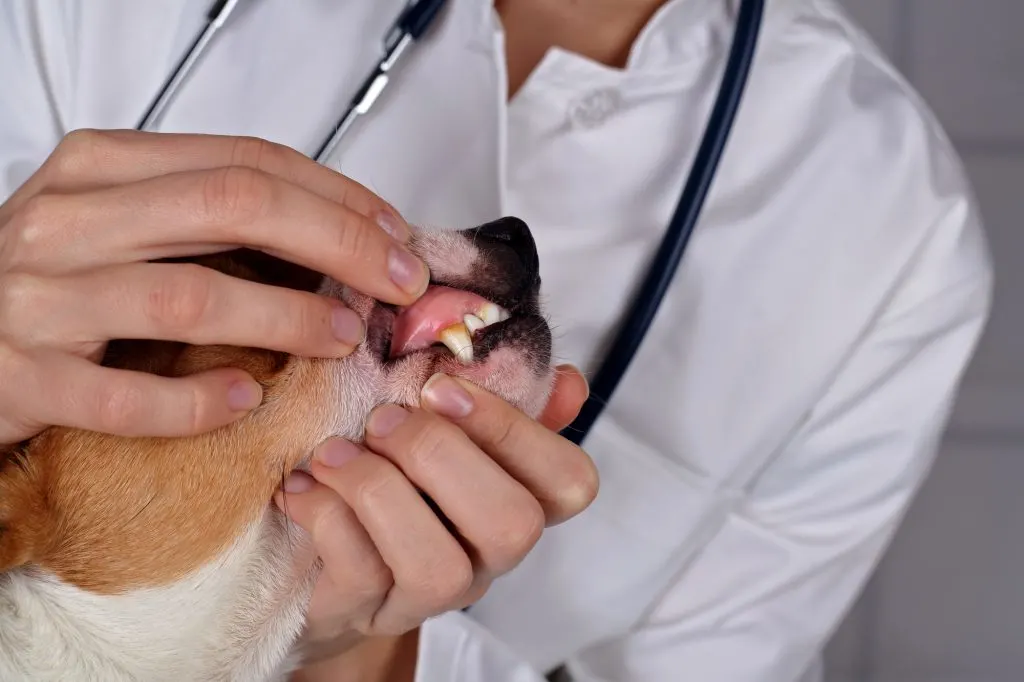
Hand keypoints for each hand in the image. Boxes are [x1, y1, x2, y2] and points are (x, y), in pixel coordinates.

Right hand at [0, 129, 427, 445]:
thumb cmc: (52, 281)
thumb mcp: (122, 223)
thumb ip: (207, 218)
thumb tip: (335, 238)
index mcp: (101, 168)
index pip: (245, 163)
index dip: (336, 196)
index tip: (395, 233)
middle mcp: (68, 219)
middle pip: (233, 207)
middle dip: (339, 241)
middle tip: (399, 281)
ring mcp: (39, 298)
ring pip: (190, 295)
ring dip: (286, 316)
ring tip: (340, 335)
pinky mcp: (23, 378)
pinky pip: (127, 397)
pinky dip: (197, 402)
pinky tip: (245, 399)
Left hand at [276, 364, 595, 666]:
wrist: (316, 560)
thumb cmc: (391, 479)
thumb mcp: (446, 433)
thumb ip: (504, 401)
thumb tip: (569, 380)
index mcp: (518, 501)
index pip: (569, 482)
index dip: (516, 430)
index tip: (442, 387)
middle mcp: (486, 558)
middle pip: (513, 526)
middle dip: (439, 455)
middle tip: (382, 419)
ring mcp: (429, 597)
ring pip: (438, 566)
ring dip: (378, 489)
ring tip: (333, 452)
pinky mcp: (366, 615)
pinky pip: (361, 575)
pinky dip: (326, 514)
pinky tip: (303, 484)